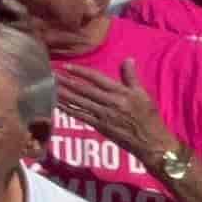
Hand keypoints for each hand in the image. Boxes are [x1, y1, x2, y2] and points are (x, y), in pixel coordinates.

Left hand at [55, 62, 179, 170]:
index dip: (80, 72)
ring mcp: (104, 115)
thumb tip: (128, 59)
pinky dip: (68, 109)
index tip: (66, 66)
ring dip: (63, 94)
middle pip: (84, 90)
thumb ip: (132, 77)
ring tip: (50, 86)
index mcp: (121, 93)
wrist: (151, 142)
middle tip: (51, 74)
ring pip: (79, 102)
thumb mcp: (143, 94)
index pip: (97, 78)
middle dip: (66, 81)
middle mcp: (110, 103)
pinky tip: (57, 104)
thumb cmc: (148, 117)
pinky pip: (81, 116)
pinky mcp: (100, 126)